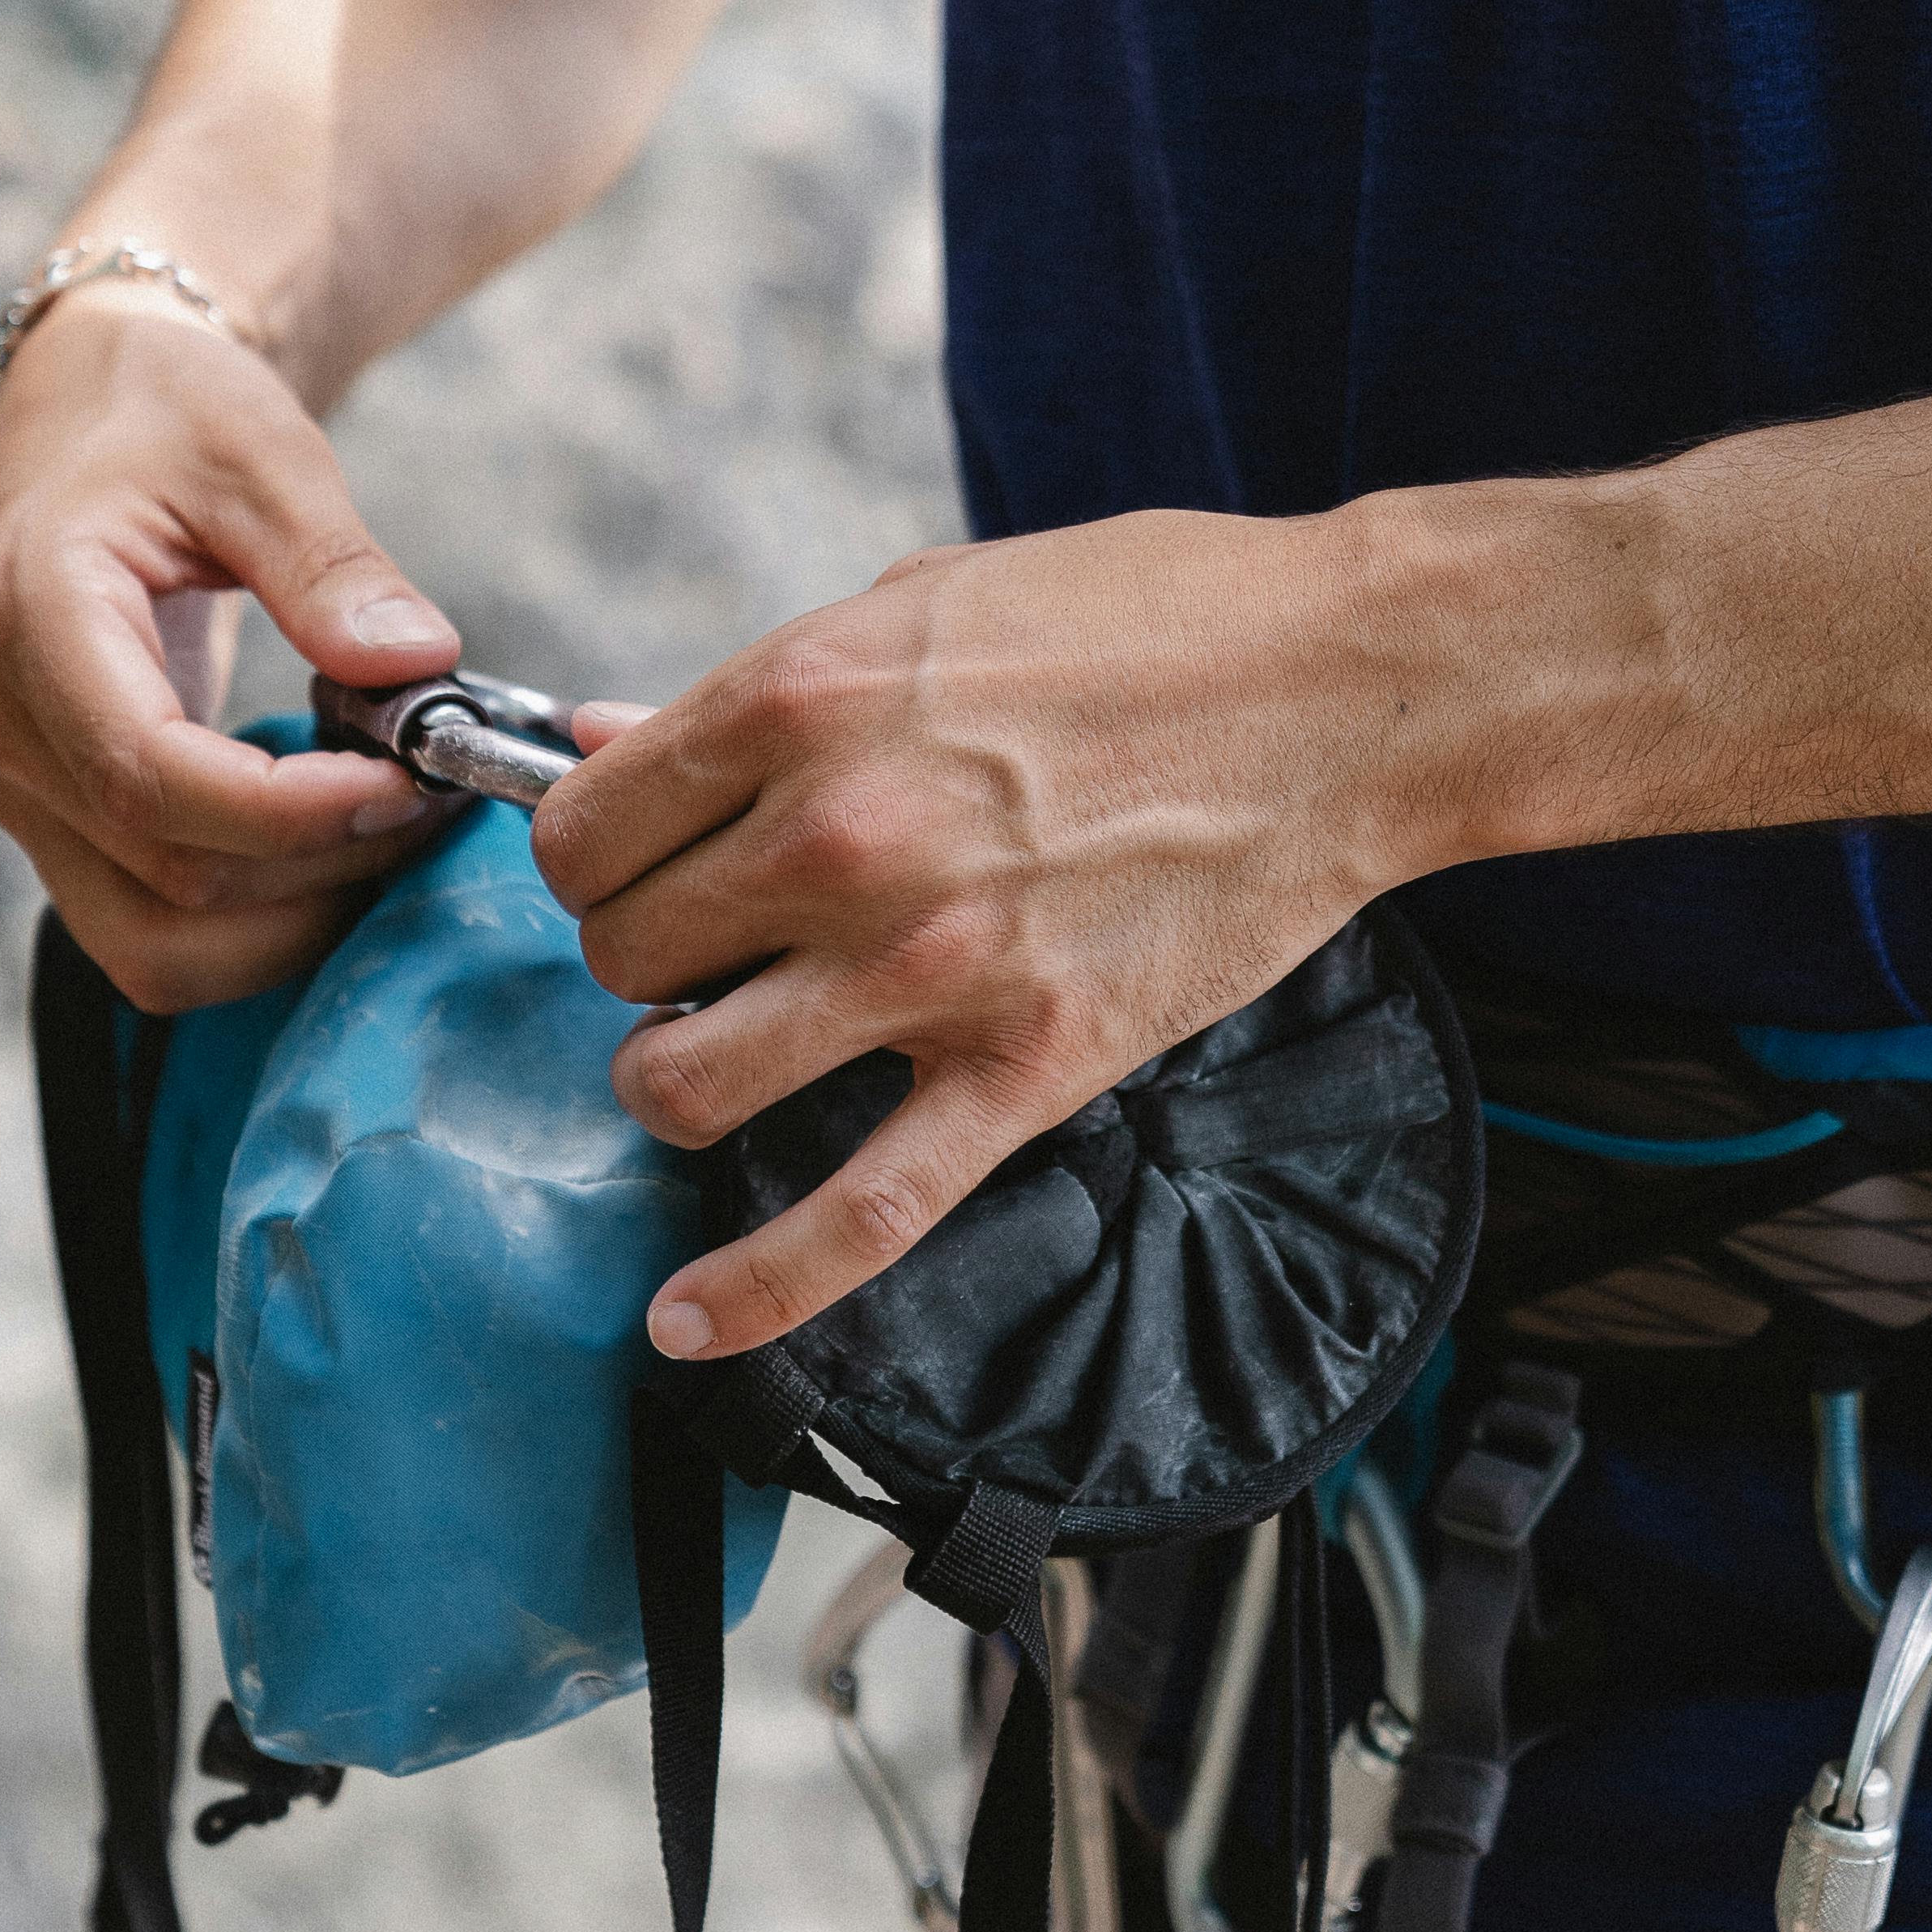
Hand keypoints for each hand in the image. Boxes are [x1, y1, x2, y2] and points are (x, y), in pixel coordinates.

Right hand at [0, 285, 462, 1007]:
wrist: (89, 412)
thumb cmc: (169, 415)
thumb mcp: (261, 451)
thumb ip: (331, 563)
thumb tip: (413, 665)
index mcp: (28, 611)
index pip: (148, 773)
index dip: (288, 813)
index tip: (407, 785)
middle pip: (163, 874)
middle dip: (320, 867)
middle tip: (432, 799)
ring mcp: (14, 782)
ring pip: (152, 939)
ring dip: (290, 921)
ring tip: (388, 834)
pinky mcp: (51, 817)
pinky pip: (148, 930)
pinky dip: (253, 923)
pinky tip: (331, 850)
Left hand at [531, 511, 1431, 1357]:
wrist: (1348, 683)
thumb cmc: (1143, 617)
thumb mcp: (917, 604)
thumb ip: (745, 698)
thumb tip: (589, 743)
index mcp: (800, 698)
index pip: (584, 831)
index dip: (596, 860)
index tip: (642, 865)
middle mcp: (840, 836)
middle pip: (624, 958)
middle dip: (646, 963)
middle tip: (714, 946)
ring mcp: (930, 965)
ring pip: (686, 1085)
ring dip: (677, 1084)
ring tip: (720, 1057)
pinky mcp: (1026, 1066)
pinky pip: (856, 1218)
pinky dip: (754, 1288)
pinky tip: (683, 1327)